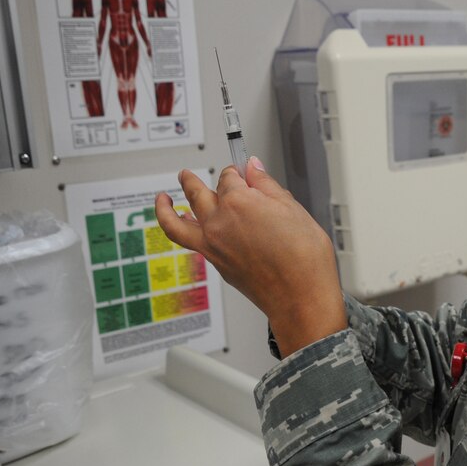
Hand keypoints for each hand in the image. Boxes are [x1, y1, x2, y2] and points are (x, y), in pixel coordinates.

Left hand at [155, 158, 346, 356]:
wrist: (301, 296)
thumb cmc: (303, 259)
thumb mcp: (293, 209)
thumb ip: (267, 186)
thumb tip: (254, 169)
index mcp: (239, 201)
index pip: (229, 176)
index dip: (237, 171)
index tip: (242, 172)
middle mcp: (219, 222)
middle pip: (197, 192)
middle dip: (192, 180)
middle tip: (187, 175)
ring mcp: (212, 245)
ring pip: (177, 221)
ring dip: (165, 207)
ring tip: (162, 198)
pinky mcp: (215, 263)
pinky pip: (187, 242)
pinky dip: (179, 229)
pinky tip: (184, 225)